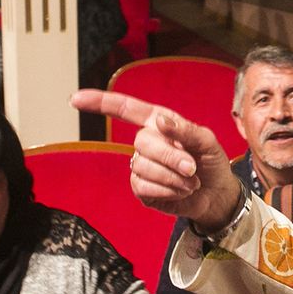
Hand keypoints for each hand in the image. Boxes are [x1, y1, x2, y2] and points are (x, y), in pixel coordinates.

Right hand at [69, 90, 241, 229]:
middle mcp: (146, 142)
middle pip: (142, 142)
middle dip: (170, 156)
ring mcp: (141, 166)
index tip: (75, 99)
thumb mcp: (207, 141)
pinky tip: (179, 191)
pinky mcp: (141, 189)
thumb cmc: (211, 162)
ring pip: (143, 166)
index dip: (100, 102)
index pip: (125, 109)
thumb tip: (160, 121)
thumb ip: (186, 129)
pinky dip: (166, 190)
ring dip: (172, 176)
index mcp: (158, 122)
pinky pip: (143, 186)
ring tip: (190, 181)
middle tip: (191, 167)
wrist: (216, 194)